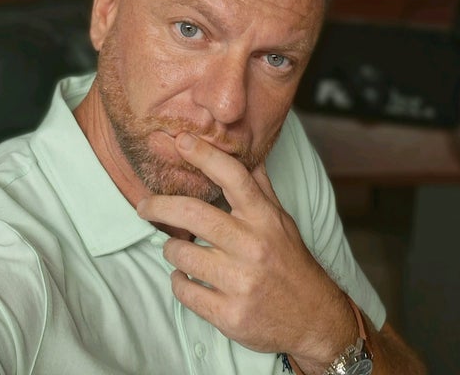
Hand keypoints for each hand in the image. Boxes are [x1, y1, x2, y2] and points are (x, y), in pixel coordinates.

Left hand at [136, 132, 354, 372]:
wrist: (315, 318)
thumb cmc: (291, 261)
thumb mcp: (281, 220)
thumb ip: (259, 187)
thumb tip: (247, 152)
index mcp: (264, 218)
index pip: (232, 176)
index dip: (204, 155)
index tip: (181, 141)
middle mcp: (252, 246)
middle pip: (193, 215)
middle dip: (160, 206)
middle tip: (144, 206)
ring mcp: (240, 282)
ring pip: (182, 255)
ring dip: (171, 249)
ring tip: (176, 247)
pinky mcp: (230, 315)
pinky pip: (185, 291)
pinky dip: (178, 281)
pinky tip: (185, 276)